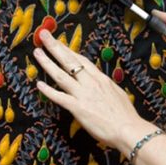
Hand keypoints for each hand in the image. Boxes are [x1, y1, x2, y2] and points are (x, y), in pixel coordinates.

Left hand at [33, 29, 149, 150]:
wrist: (128, 129)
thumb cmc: (126, 116)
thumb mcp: (118, 94)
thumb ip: (106, 87)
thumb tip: (102, 84)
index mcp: (101, 79)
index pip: (82, 60)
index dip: (69, 50)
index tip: (60, 43)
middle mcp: (91, 83)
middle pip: (69, 61)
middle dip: (55, 46)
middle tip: (44, 35)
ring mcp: (83, 94)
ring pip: (61, 75)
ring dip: (47, 63)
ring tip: (37, 52)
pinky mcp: (78, 108)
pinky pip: (59, 97)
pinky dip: (48, 91)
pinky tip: (39, 84)